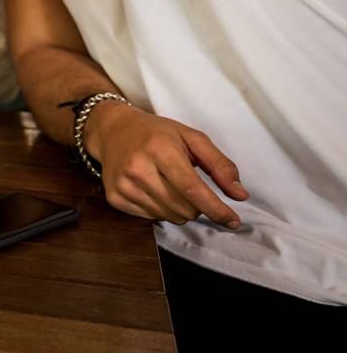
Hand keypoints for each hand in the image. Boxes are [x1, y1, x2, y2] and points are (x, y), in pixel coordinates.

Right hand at [85, 102, 247, 228]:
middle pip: (184, 208)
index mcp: (159, 149)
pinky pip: (152, 218)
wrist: (112, 131)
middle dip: (198, 206)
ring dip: (181, 209)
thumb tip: (240, 195)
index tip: (233, 221)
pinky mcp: (116, 198)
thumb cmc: (156, 133)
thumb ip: (219, 165)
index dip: (216, 209)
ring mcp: (124, 185)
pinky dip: (162, 209)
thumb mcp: (192, 138)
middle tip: (192, 188)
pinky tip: (154, 190)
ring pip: (171, 217)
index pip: (193, 190)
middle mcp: (138, 169)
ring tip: (171, 186)